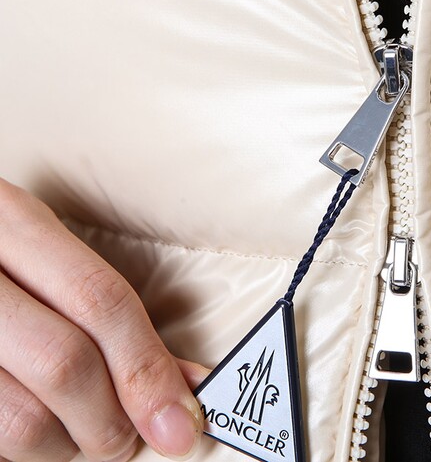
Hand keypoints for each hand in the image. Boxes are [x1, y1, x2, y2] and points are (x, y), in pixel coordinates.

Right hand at [0, 179, 208, 461]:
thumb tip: (184, 383)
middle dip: (113, 421)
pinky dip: (24, 452)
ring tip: (76, 432)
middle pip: (64, 363)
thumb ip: (108, 312)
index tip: (181, 423)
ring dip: (65, 446)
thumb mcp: (43, 252)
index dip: (147, 368)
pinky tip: (38, 430)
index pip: (99, 300)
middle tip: (129, 440)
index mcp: (9, 221)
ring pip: (20, 421)